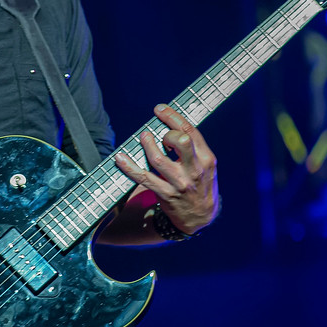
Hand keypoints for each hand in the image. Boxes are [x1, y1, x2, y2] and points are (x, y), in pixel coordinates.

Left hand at [115, 104, 218, 235]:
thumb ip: (193, 147)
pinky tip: (120, 158)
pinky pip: (143, 178)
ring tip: (143, 137)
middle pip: (180, 142)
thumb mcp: (206, 165)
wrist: (200, 217)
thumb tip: (170, 123)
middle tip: (159, 134)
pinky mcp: (165, 194)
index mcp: (206, 159)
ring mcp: (179, 183)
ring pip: (158, 159)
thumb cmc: (201, 184)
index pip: (190, 132)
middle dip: (167, 133)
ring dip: (146, 144)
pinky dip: (129, 167)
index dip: (173, 117)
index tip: (160, 109)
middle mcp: (194, 170)